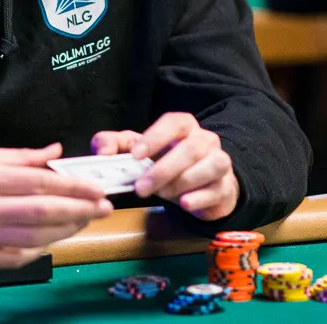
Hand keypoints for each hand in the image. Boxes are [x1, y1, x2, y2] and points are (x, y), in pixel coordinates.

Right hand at [0, 143, 112, 268]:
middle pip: (43, 212)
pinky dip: (38, 251)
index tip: (97, 188)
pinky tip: (52, 242)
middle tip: (104, 208)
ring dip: (65, 232)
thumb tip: (54, 152)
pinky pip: (14, 258)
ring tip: (84, 222)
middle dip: (80, 211)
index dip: (74, 187)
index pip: (42, 183)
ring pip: (34, 238)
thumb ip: (17, 157)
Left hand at [97, 113, 238, 220]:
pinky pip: (217, 190)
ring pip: (209, 166)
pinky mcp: (225, 186)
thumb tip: (101, 151)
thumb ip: (116, 145)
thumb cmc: (166, 162)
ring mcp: (219, 162)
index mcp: (184, 126)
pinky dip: (199, 198)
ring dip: (181, 183)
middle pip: (191, 148)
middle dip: (163, 170)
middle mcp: (206, 140)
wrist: (200, 185)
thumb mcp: (139, 151)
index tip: (136, 155)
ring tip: (163, 195)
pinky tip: (185, 203)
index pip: (174, 123)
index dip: (155, 137)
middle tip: (140, 188)